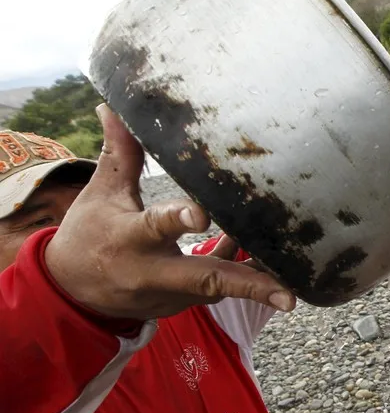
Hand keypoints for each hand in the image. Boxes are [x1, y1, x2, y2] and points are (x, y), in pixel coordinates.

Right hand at [45, 105, 295, 319]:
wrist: (72, 294)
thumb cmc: (90, 233)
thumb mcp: (102, 194)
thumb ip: (120, 154)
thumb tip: (113, 106)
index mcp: (129, 238)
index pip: (156, 227)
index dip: (178, 220)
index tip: (203, 215)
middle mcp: (153, 273)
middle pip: (205, 280)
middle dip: (248, 286)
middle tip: (288, 297)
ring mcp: (171, 296)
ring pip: (219, 287)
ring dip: (257, 280)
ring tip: (293, 276)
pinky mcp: (181, 305)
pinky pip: (218, 289)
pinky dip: (244, 276)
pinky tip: (271, 259)